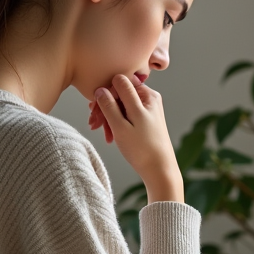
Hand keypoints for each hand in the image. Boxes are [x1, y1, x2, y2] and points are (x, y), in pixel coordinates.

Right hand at [91, 75, 183, 203]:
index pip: (117, 83)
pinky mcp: (146, 118)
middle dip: (104, 108)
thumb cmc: (142, 149)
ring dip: (109, 118)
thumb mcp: (121, 126)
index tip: (94, 113)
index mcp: (146, 95)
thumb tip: (100, 89)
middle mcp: (149, 98)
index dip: (104, 97)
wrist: (160, 169)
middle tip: (93, 125)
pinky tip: (110, 136)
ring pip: (121, 105)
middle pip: (118, 94)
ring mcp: (148, 108)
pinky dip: (117, 123)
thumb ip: (109, 105)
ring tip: (101, 133)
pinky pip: (126, 114)